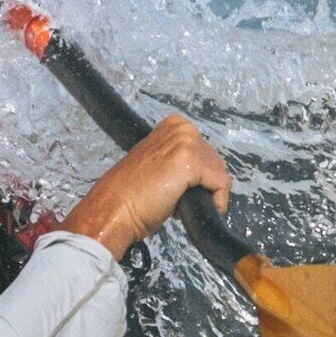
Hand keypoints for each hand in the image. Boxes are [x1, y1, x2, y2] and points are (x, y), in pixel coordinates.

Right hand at [61, 116, 231, 257]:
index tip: (178, 192)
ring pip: (219, 174)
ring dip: (206, 195)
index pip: (206, 153)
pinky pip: (221, 184)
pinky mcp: (190, 161)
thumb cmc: (131, 194)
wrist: (114, 208)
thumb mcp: (159, 165)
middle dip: (203, 186)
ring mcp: (186, 142)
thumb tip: (200, 176)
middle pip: (215, 162)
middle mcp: (182, 128)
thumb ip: (179, 161)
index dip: (199, 177)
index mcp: (174, 125)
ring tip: (178, 206)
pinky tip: (189, 211)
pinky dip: (215, 202)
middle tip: (176, 201)